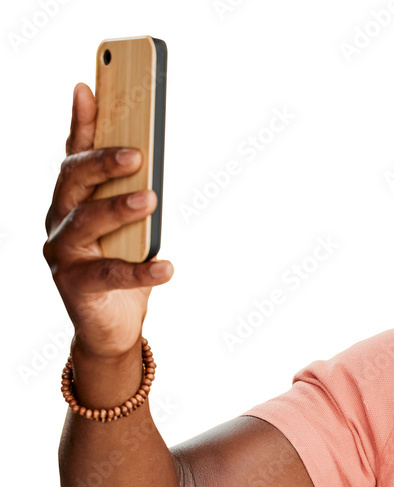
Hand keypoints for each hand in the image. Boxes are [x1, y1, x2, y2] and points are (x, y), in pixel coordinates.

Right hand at [42, 82, 173, 359]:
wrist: (111, 326)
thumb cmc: (119, 266)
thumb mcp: (122, 223)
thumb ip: (124, 188)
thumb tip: (135, 145)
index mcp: (70, 200)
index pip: (72, 153)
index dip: (79, 121)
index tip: (90, 87)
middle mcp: (59, 220)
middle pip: (73, 181)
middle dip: (103, 162)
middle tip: (138, 154)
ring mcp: (63, 253)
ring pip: (86, 222)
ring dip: (118, 208)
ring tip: (151, 200)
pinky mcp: (76, 286)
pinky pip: (110, 274)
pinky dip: (141, 270)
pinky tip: (167, 266)